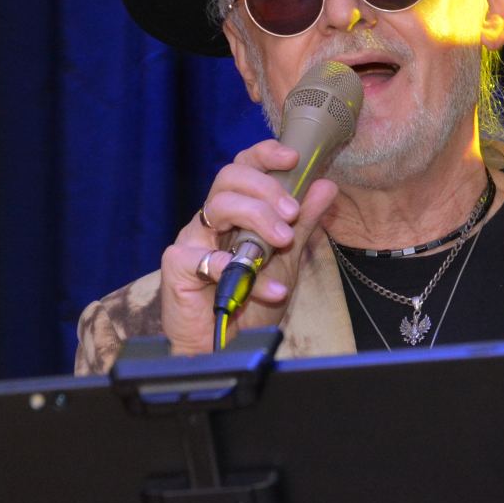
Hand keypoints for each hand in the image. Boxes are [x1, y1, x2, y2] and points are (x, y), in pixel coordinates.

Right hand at [158, 139, 338, 355]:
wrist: (226, 348)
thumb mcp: (287, 259)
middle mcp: (209, 221)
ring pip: (218, 205)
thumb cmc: (249, 304)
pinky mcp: (177, 268)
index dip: (264, 154)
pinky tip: (267, 289)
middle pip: (229, 178)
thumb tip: (326, 186)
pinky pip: (207, 257)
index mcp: (233, 213)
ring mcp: (191, 242)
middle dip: (266, 188)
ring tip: (282, 242)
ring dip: (257, 218)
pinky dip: (242, 272)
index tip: (293, 157)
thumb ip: (303, 223)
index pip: (242, 167)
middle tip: (292, 214)